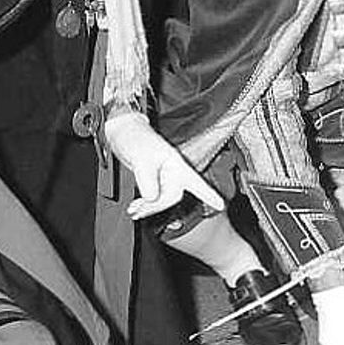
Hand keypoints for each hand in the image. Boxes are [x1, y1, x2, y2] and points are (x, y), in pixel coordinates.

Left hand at [102, 112, 223, 218]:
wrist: (122, 135)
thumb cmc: (135, 138)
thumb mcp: (142, 159)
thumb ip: (148, 181)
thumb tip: (152, 198)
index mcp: (176, 164)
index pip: (196, 182)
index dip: (209, 194)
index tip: (220, 205)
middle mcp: (172, 172)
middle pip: (173, 197)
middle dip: (157, 205)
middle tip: (140, 208)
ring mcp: (163, 178)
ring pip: (162, 200)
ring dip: (148, 207)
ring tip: (134, 210)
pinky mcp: (153, 182)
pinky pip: (153, 199)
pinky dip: (144, 205)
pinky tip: (136, 208)